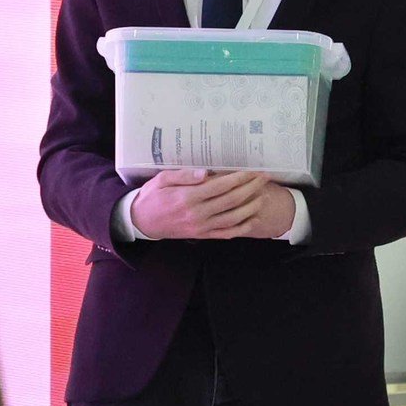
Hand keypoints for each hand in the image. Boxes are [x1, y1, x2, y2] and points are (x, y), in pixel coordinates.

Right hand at [129, 170, 297, 239]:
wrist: (142, 221)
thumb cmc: (152, 196)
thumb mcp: (162, 179)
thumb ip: (184, 176)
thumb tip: (206, 172)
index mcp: (188, 197)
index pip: (221, 186)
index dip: (239, 178)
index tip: (252, 170)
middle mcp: (197, 213)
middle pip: (231, 200)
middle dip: (250, 188)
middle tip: (263, 178)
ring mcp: (200, 227)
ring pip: (233, 218)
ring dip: (251, 207)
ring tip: (263, 196)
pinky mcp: (201, 235)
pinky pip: (226, 233)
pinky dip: (241, 228)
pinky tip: (252, 219)